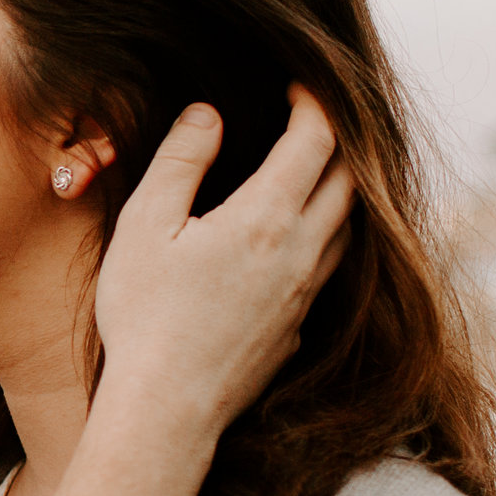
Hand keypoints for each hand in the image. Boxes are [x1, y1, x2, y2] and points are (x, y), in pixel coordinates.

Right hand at [92, 85, 352, 437]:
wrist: (167, 410)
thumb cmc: (145, 316)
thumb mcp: (145, 225)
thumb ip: (180, 160)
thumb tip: (208, 113)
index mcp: (266, 217)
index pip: (315, 140)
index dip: (314, 102)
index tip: (298, 85)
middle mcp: (301, 253)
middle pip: (349, 180)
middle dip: (338, 140)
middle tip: (311, 120)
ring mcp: (305, 296)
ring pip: (348, 227)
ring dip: (339, 190)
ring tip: (311, 172)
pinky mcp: (298, 330)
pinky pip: (328, 270)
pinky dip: (323, 238)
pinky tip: (293, 242)